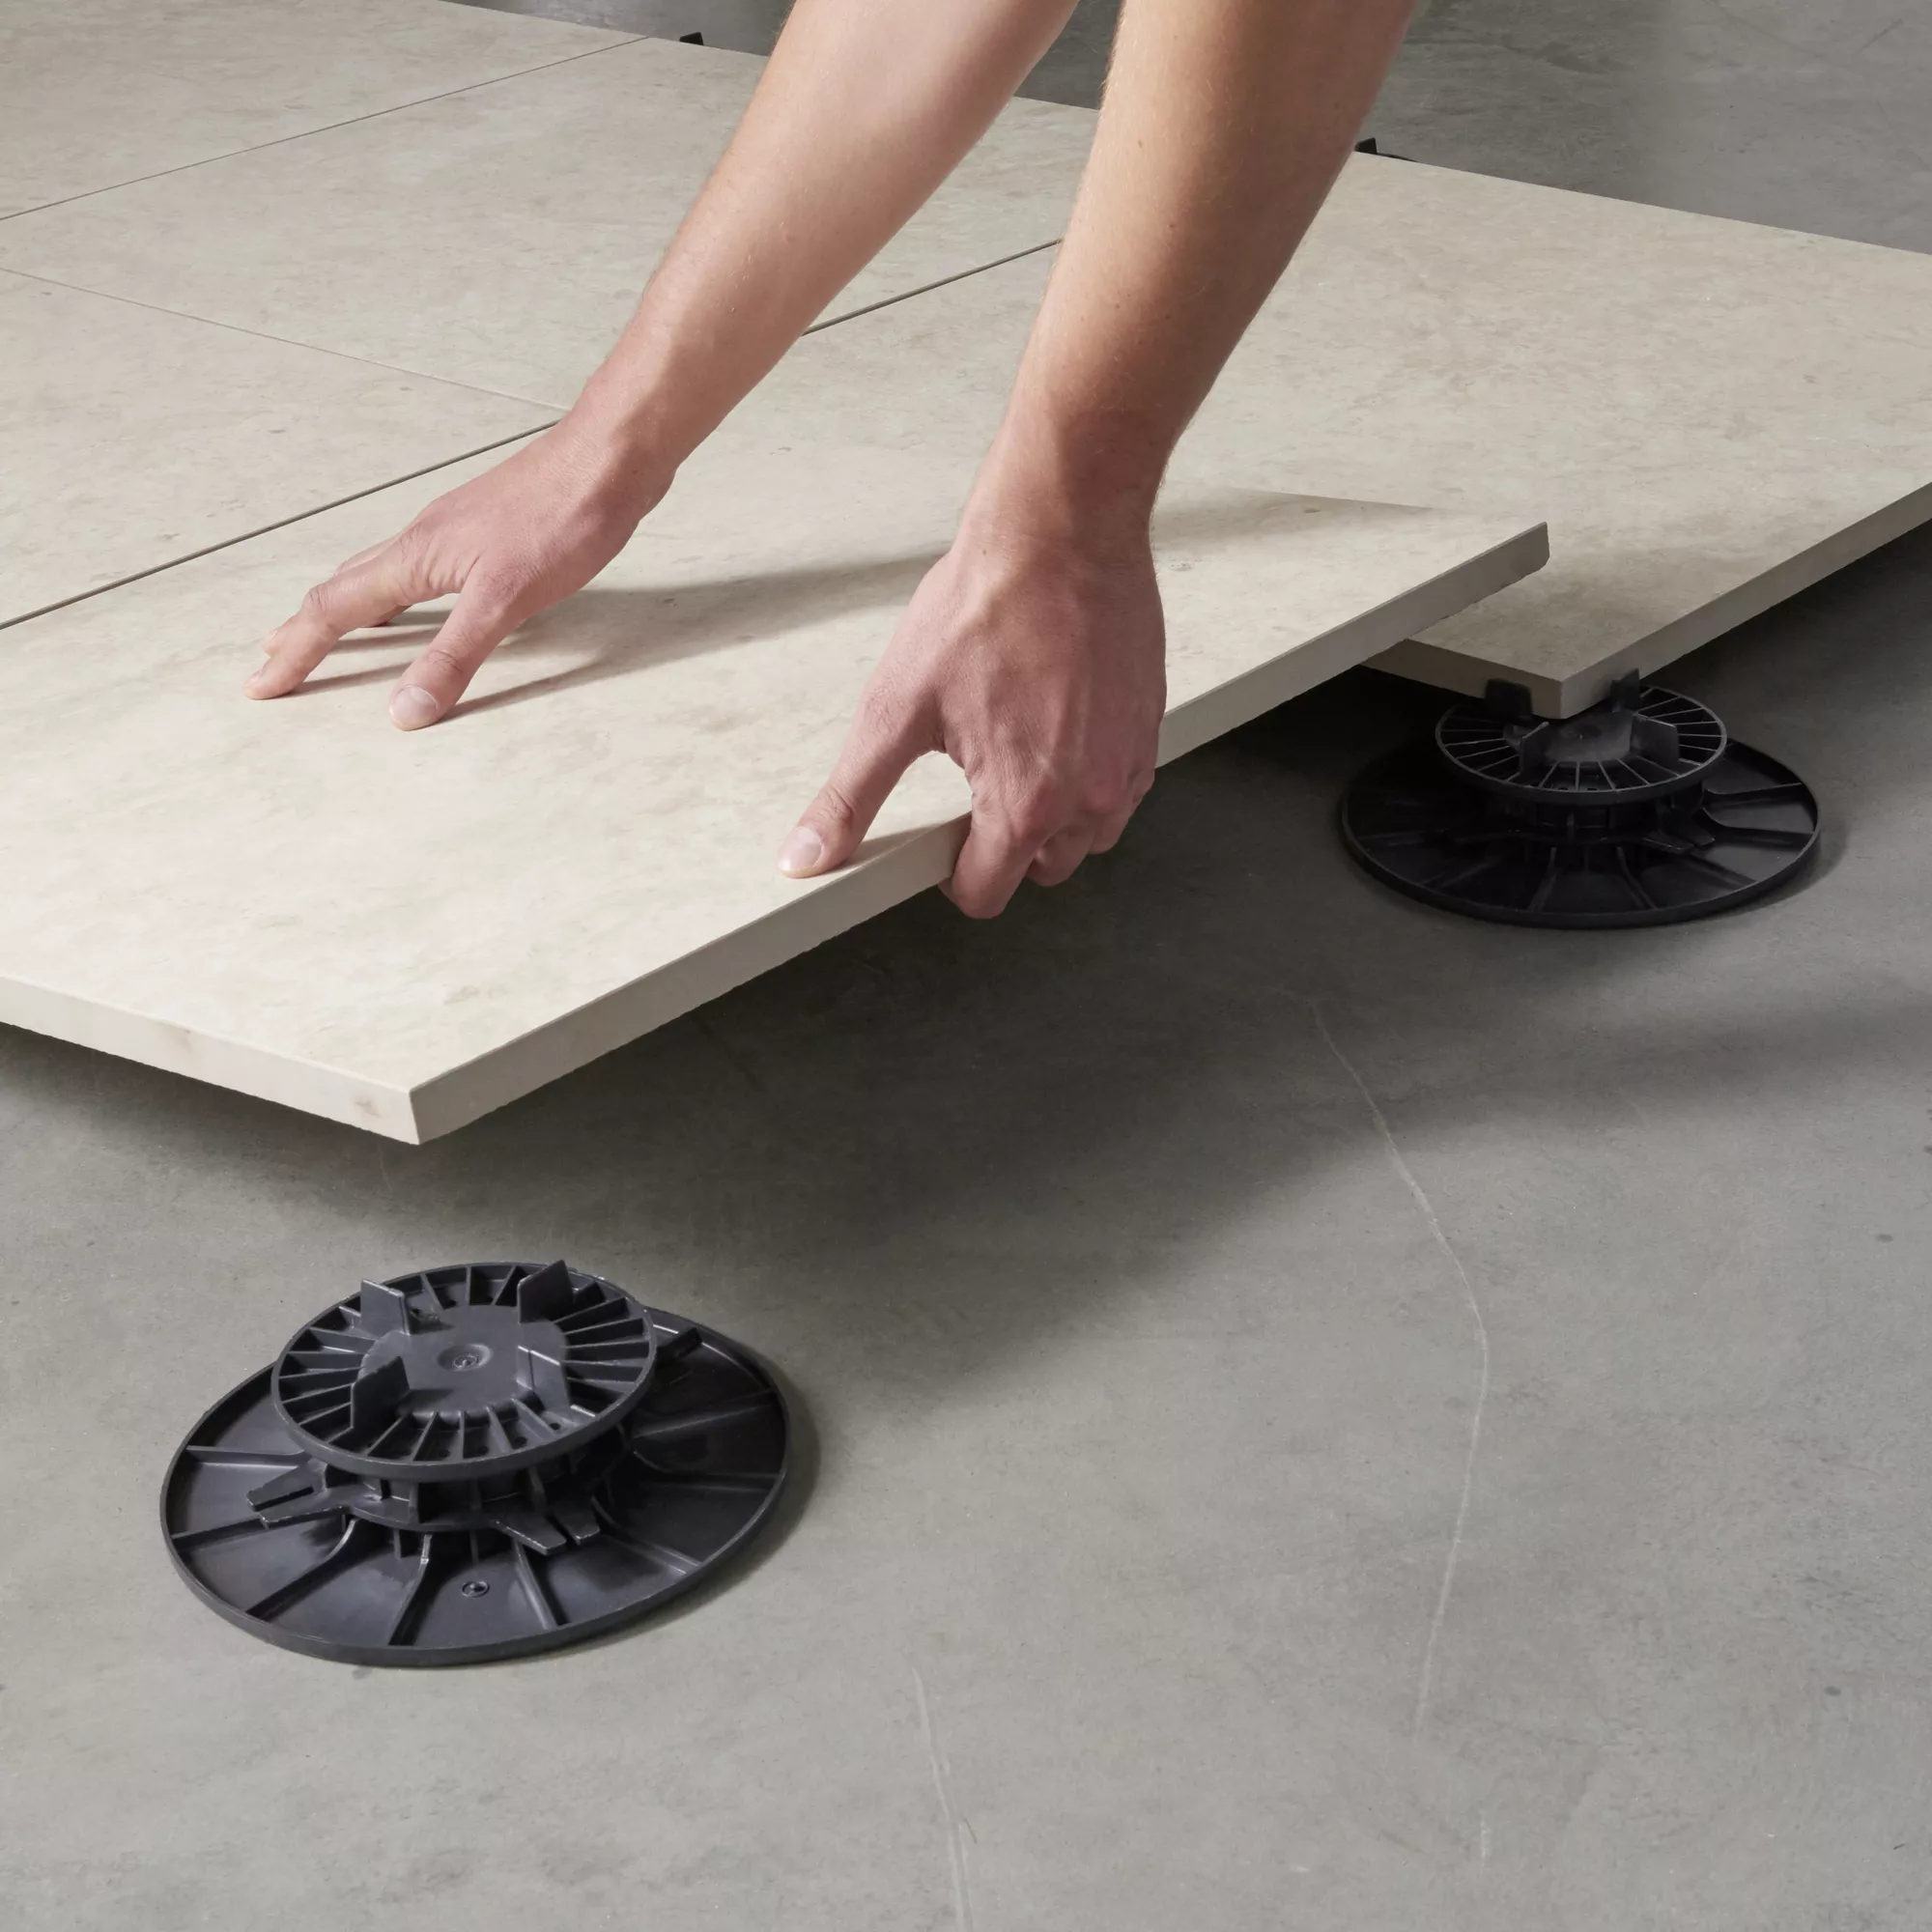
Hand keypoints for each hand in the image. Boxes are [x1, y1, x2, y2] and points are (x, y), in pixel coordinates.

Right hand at [246, 415, 670, 725]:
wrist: (608, 460)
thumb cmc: (561, 521)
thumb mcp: (505, 600)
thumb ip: (453, 655)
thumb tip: (402, 710)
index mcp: (415, 559)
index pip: (334, 611)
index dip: (296, 654)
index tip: (259, 687)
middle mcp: (421, 541)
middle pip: (345, 589)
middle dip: (306, 631)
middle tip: (274, 661)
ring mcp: (452, 532)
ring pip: (379, 575)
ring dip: (347, 608)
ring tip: (328, 634)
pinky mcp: (484, 530)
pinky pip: (417, 567)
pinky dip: (396, 594)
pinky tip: (420, 599)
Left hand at [779, 510, 1164, 917]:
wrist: (1060, 533)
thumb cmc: (986, 607)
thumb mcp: (895, 707)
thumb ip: (852, 795)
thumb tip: (809, 854)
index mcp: (1025, 805)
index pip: (987, 894)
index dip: (953, 870)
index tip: (944, 831)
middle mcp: (1088, 798)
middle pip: (1041, 871)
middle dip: (1005, 842)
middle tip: (976, 777)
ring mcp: (1127, 766)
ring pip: (1087, 835)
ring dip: (1054, 816)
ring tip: (1018, 748)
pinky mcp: (1149, 730)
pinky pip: (1119, 788)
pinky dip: (1088, 777)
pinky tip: (1056, 724)